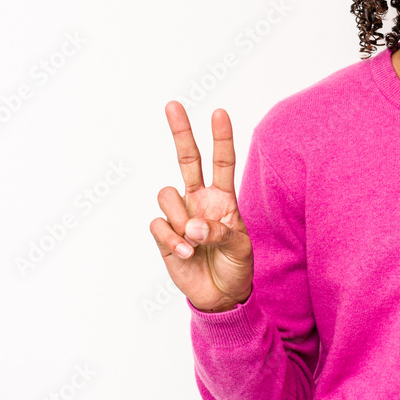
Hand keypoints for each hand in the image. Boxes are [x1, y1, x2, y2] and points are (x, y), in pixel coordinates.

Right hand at [149, 101, 253, 312]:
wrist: (220, 295)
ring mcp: (179, 215)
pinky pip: (159, 225)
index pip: (222, 161)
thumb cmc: (236, 264)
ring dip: (181, 219)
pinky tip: (186, 254)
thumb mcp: (240, 246)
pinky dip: (172, 240)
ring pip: (167, 195)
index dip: (221, 138)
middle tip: (173, 104)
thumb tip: (192, 226)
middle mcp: (199, 199)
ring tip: (196, 244)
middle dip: (180, 131)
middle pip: (187, 159)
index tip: (219, 113)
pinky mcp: (164, 235)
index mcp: (223, 197)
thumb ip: (219, 232)